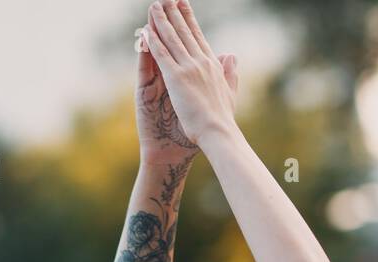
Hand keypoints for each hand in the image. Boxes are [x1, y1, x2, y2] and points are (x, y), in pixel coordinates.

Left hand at [140, 0, 237, 152]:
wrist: (218, 133)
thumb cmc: (223, 119)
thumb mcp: (230, 91)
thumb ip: (230, 72)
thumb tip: (231, 55)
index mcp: (212, 65)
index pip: (198, 36)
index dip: (189, 19)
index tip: (183, 4)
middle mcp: (201, 61)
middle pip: (184, 31)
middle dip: (174, 12)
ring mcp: (188, 68)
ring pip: (171, 38)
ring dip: (161, 20)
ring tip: (154, 6)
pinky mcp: (176, 78)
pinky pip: (161, 55)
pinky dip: (153, 41)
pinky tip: (146, 30)